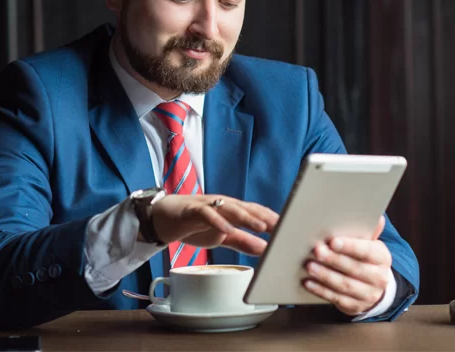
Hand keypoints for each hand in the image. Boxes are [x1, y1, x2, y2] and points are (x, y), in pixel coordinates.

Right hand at [151, 194, 278, 255]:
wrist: (163, 218)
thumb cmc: (194, 224)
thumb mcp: (222, 237)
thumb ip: (242, 241)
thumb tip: (265, 249)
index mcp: (233, 210)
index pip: (258, 212)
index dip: (274, 220)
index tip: (291, 229)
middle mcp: (224, 204)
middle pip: (249, 208)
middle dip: (267, 217)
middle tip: (284, 227)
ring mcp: (209, 205)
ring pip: (231, 208)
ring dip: (247, 217)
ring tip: (261, 226)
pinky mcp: (193, 210)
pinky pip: (207, 214)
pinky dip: (217, 221)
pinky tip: (226, 229)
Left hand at [302, 216, 391, 315]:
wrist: (374, 287)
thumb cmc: (366, 258)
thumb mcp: (370, 244)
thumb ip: (368, 230)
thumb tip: (377, 217)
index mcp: (382, 258)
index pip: (367, 251)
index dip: (350, 246)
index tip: (333, 241)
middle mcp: (379, 277)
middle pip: (354, 268)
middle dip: (334, 259)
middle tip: (317, 251)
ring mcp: (368, 294)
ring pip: (345, 285)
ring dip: (325, 275)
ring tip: (310, 266)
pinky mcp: (355, 306)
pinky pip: (337, 299)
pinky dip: (321, 291)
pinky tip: (309, 283)